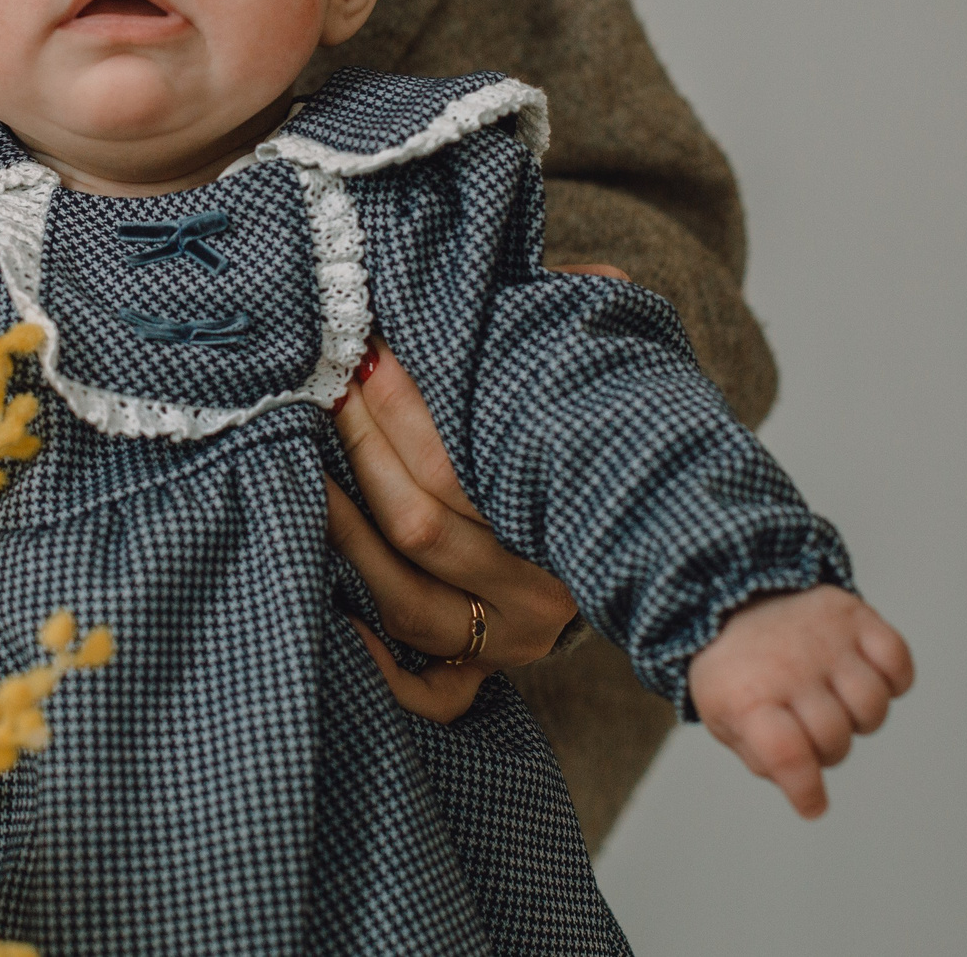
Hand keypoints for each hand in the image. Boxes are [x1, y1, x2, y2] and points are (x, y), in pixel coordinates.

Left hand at [327, 261, 626, 722]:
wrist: (669, 556)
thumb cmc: (606, 450)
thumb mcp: (608, 395)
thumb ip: (582, 338)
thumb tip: (588, 277)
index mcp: (571, 522)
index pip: (459, 467)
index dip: (403, 408)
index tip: (365, 351)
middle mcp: (541, 596)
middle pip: (420, 524)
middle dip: (361, 446)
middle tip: (320, 382)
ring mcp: (508, 642)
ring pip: (401, 597)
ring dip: (341, 529)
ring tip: (297, 460)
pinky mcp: (485, 674)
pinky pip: (428, 690)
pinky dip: (376, 659)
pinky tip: (326, 604)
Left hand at [686, 586, 914, 817]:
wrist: (732, 592)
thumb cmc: (736, 668)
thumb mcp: (722, 716)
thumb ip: (760, 757)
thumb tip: (804, 787)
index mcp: (748, 697)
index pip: (787, 754)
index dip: (806, 790)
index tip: (813, 805)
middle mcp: (789, 668)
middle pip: (834, 738)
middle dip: (827, 750)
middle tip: (811, 730)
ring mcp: (824, 640)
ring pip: (872, 705)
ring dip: (862, 719)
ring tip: (838, 703)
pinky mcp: (854, 616)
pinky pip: (898, 661)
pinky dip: (894, 679)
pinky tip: (867, 677)